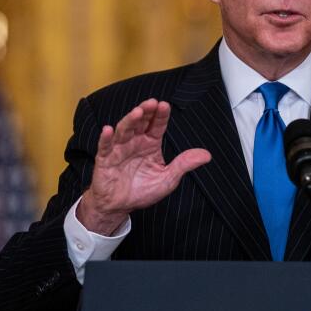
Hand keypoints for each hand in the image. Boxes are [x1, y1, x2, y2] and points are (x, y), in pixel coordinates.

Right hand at [77, 99, 210, 234]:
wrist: (120, 206)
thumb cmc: (142, 191)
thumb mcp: (167, 179)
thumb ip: (184, 165)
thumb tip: (206, 155)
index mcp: (150, 144)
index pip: (157, 125)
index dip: (160, 115)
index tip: (165, 106)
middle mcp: (134, 142)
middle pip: (140, 123)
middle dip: (146, 112)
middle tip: (152, 103)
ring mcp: (119, 149)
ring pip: (123, 130)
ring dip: (130, 120)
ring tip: (137, 112)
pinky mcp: (105, 159)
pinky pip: (104, 147)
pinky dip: (105, 138)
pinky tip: (108, 130)